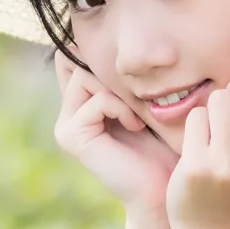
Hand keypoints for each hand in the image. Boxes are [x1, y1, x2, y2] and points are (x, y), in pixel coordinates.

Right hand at [53, 50, 180, 212]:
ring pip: (85, 77)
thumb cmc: (163, 146)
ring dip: (119, 91)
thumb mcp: (145, 101)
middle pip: (79, 63)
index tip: (120, 56)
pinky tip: (135, 126)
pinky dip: (120, 108)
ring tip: (138, 116)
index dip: (91, 51)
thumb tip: (113, 40)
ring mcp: (66, 126)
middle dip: (113, 74)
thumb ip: (126, 77)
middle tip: (138, 99)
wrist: (164, 189)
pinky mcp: (71, 136)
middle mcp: (68, 114)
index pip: (73, 60)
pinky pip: (96, 100)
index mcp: (82, 104)